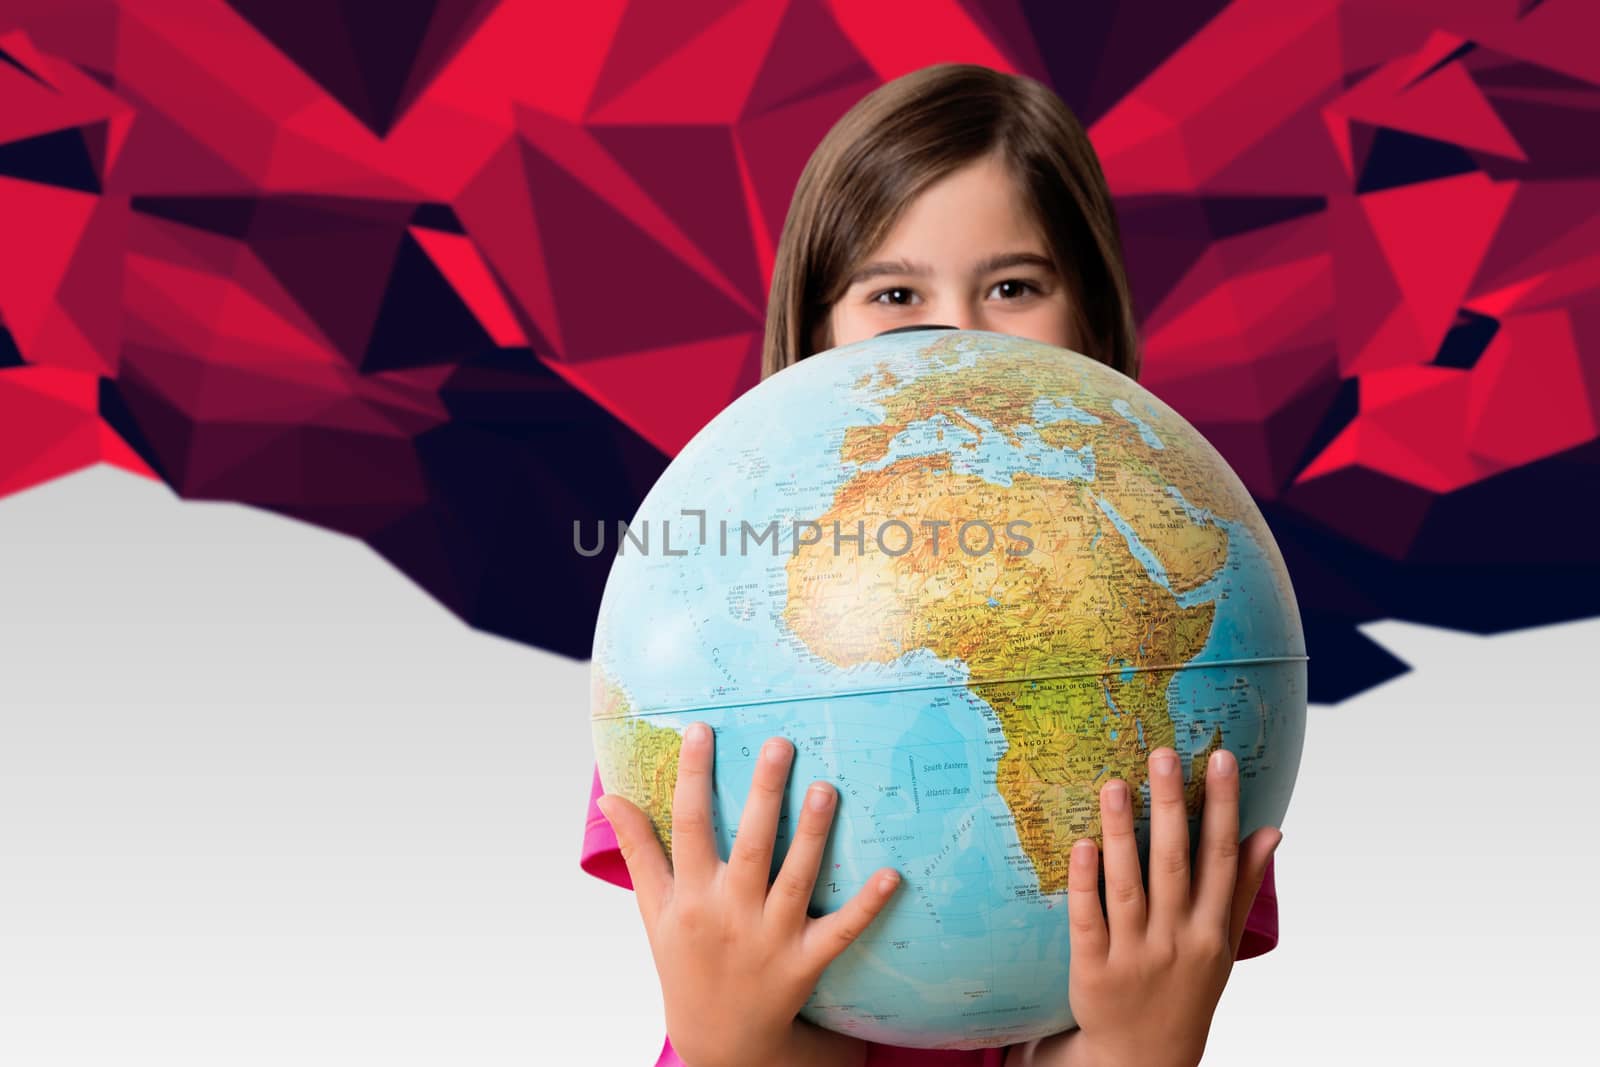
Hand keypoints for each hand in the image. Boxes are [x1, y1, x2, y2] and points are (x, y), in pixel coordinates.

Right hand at [596, 722, 901, 1066]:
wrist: (717, 1040)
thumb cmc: (685, 960)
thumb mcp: (653, 909)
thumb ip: (637, 851)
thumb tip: (609, 798)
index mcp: (691, 897)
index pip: (689, 826)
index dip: (692, 777)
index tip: (700, 730)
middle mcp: (730, 914)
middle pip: (750, 845)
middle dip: (764, 794)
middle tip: (781, 743)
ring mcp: (771, 939)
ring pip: (795, 879)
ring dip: (813, 835)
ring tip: (826, 787)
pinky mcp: (805, 963)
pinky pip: (840, 931)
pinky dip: (866, 906)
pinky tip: (890, 876)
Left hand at [1012, 747, 1280, 1066]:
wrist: (1144, 1058)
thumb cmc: (1186, 987)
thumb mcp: (1224, 945)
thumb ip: (1242, 887)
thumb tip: (1271, 831)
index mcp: (1212, 931)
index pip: (1221, 858)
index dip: (1223, 806)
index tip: (1221, 758)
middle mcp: (1177, 940)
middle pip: (1174, 864)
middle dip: (1171, 807)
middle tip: (1163, 753)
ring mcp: (1134, 956)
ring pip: (1128, 886)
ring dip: (1120, 833)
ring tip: (1114, 783)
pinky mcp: (1093, 971)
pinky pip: (1088, 920)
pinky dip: (1086, 883)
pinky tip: (1082, 845)